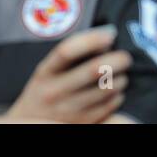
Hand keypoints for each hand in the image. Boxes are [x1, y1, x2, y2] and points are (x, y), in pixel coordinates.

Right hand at [6, 27, 132, 122]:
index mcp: (45, 72)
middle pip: (93, 70)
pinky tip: (114, 92)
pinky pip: (109, 106)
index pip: (67, 51)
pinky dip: (117, 96)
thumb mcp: (48, 70)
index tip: (110, 34)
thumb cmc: (45, 88)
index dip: (91, 40)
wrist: (30, 121)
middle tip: (126, 57)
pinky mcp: (81, 123)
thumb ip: (71, 55)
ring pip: (106, 89)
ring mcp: (68, 110)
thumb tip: (106, 38)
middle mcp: (54, 92)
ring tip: (120, 75)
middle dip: (117, 60)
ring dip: (120, 79)